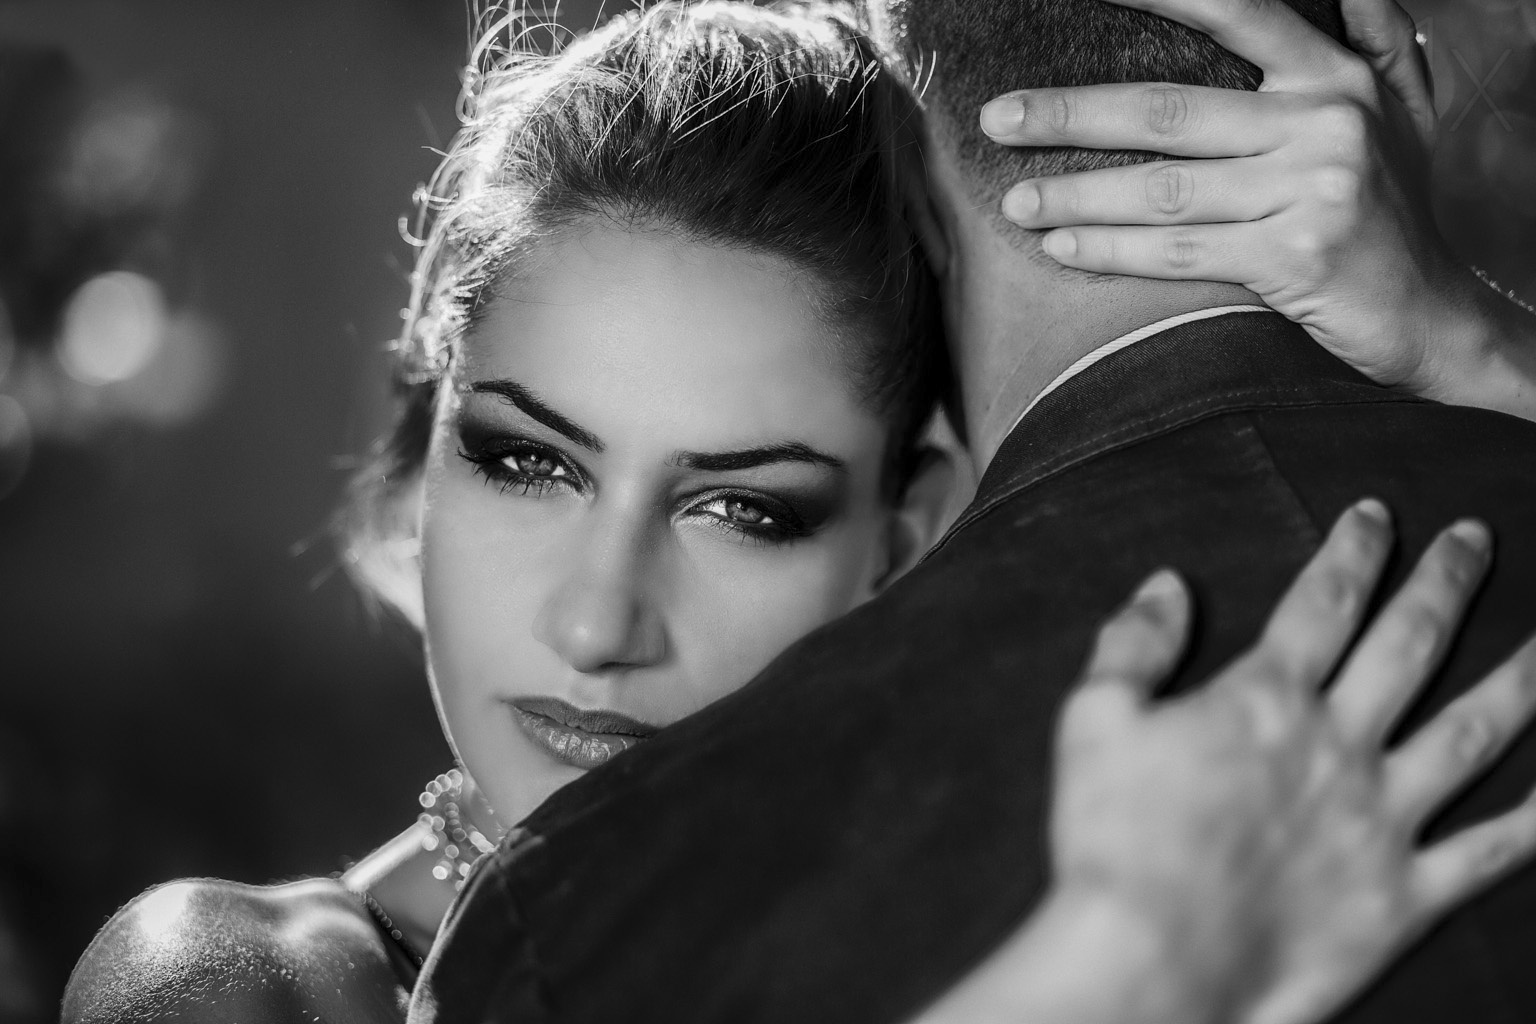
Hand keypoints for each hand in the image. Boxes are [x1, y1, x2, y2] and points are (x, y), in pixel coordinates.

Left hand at [976, 0, 1520, 400]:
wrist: (1434, 317)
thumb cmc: (1397, 213)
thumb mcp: (1400, 114)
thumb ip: (1374, 40)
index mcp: (1335, 76)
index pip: (1237, 14)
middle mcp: (1324, 121)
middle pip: (1166, 111)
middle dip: (1069, 115)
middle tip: (998, 119)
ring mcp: (1311, 189)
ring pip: (1162, 188)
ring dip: (1075, 195)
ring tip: (1015, 202)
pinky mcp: (1294, 257)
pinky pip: (1178, 251)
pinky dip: (1111, 251)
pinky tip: (1061, 248)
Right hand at [1048, 501, 1535, 1023]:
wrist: (1154, 959)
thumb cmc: (1112, 840)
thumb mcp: (1093, 721)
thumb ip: (1135, 645)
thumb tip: (1168, 583)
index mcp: (1266, 701)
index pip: (1323, 603)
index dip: (1354, 551)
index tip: (1377, 514)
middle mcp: (1339, 746)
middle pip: (1409, 646)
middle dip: (1446, 583)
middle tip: (1479, 538)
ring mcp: (1382, 820)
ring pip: (1473, 732)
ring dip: (1521, 676)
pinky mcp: (1403, 895)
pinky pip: (1491, 850)